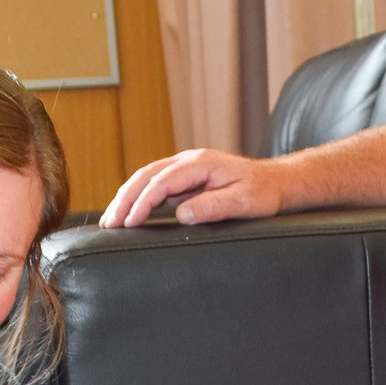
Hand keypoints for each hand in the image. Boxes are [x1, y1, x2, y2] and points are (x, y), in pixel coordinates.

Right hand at [99, 150, 284, 228]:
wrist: (276, 181)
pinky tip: (128, 211)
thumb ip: (213, 207)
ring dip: (126, 197)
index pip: (162, 182)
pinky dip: (138, 196)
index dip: (143, 203)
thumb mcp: (243, 202)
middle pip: (146, 175)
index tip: (130, 223)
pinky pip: (155, 183)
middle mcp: (188, 160)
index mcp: (200, 164)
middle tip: (109, 224)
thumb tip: (182, 215)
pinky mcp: (185, 176)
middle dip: (124, 199)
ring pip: (146, 177)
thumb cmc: (262, 193)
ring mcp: (185, 166)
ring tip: (111, 220)